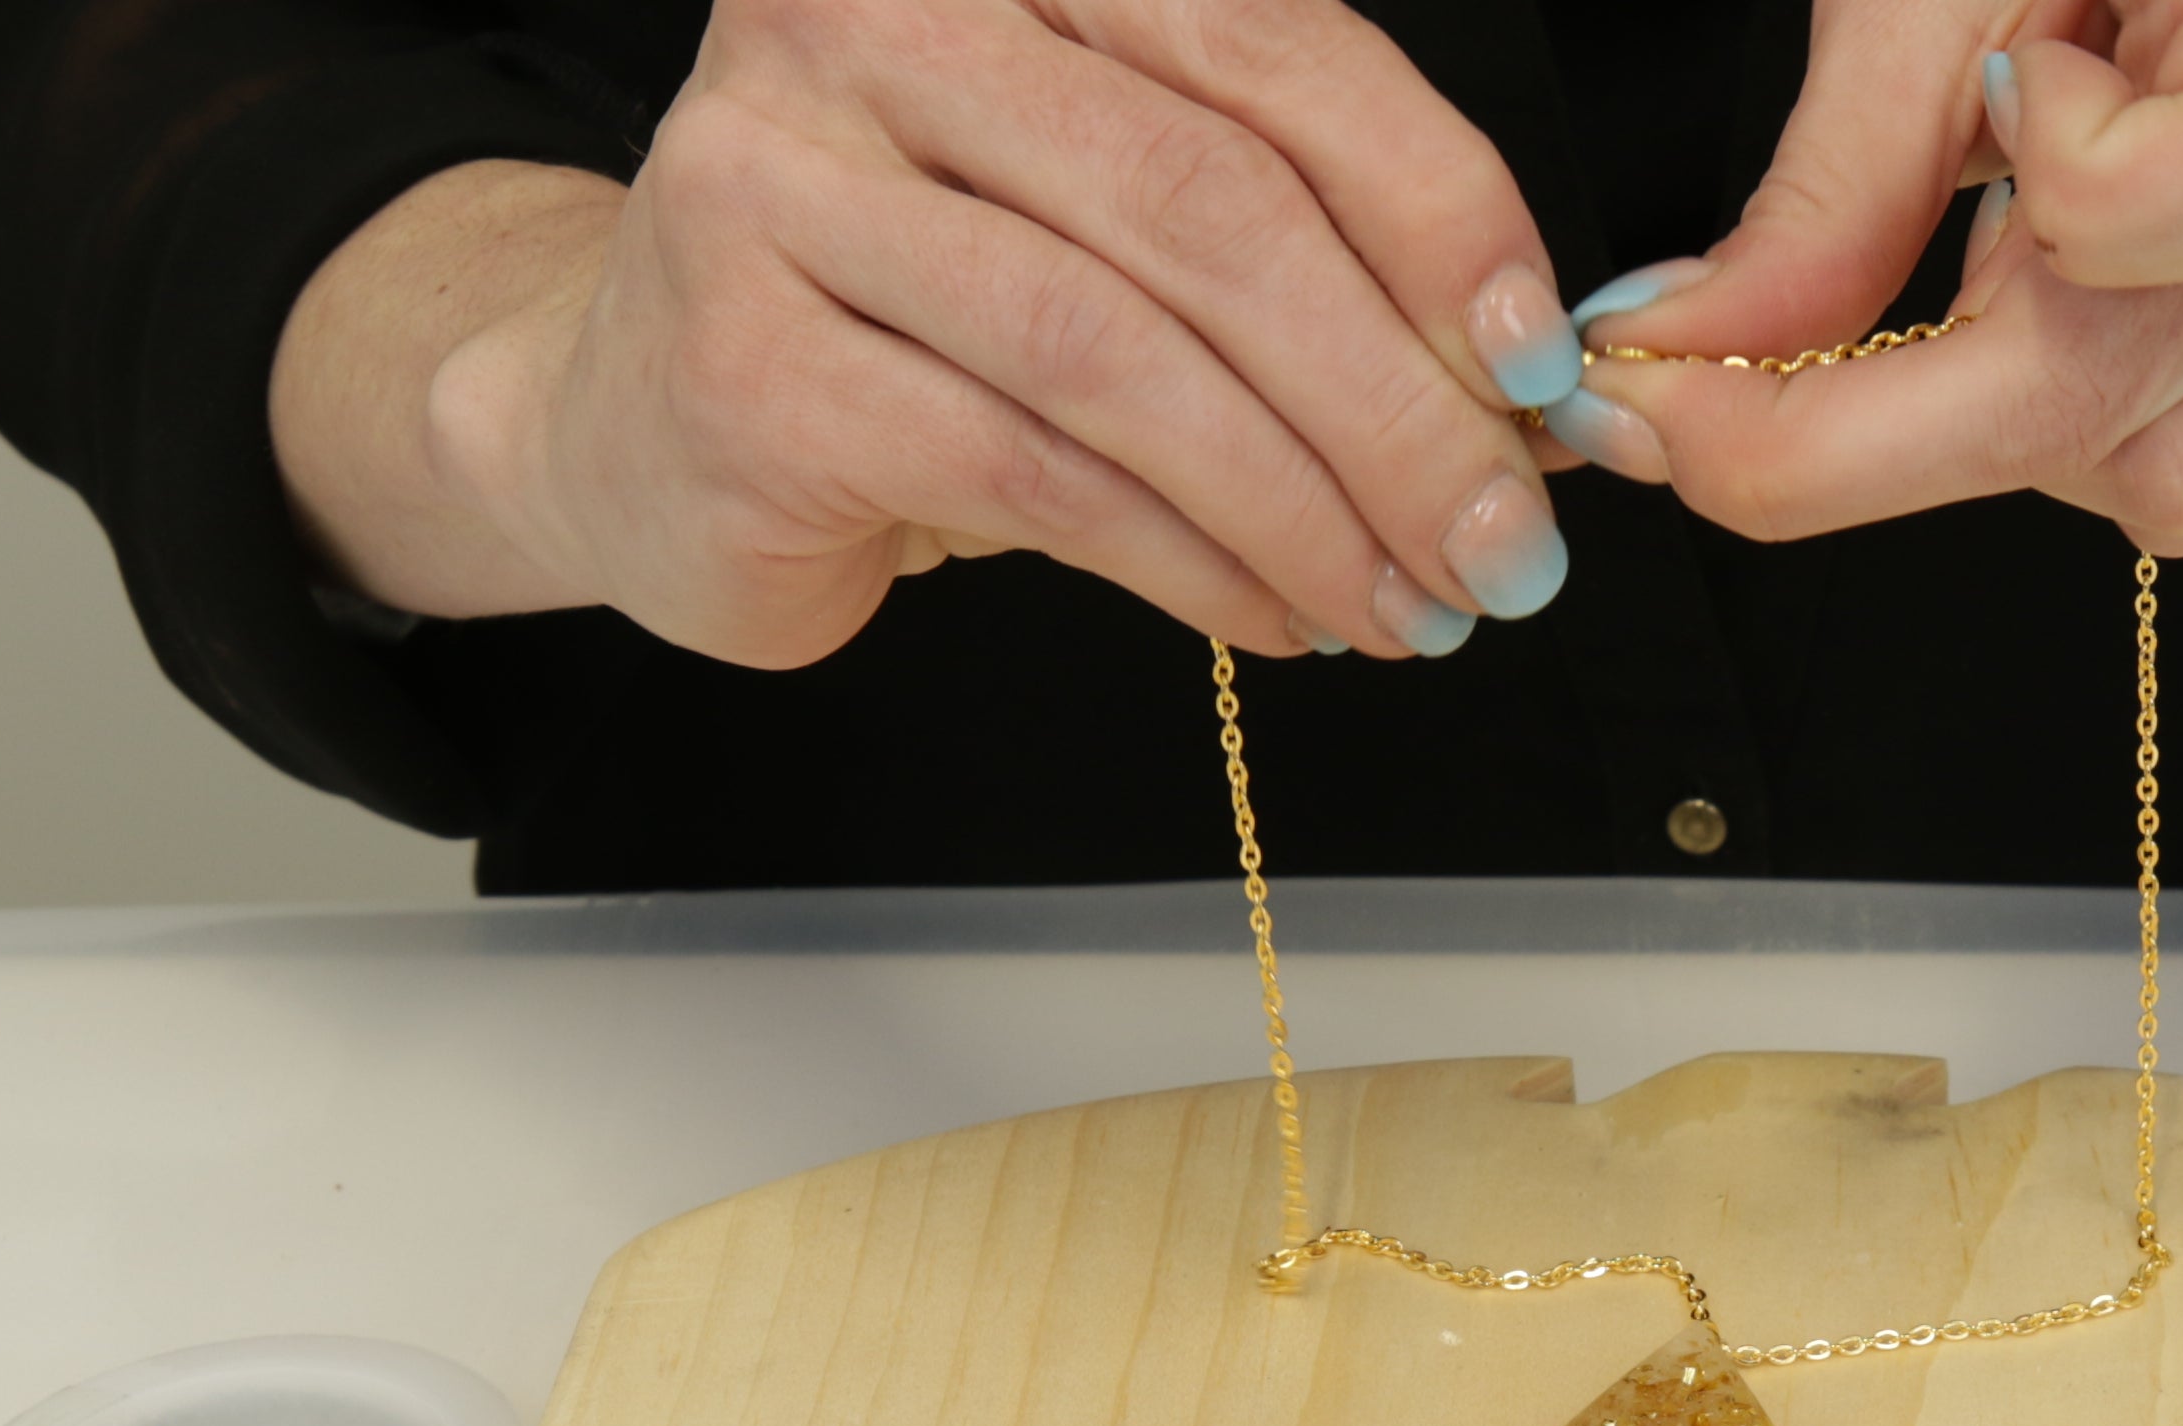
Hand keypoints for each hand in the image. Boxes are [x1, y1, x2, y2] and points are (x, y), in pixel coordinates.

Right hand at [272, 0, 1599, 664]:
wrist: (644, 415)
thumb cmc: (916, 307)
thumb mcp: (1106, 213)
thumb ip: (1283, 234)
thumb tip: (1512, 375)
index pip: (1265, 45)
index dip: (1434, 205)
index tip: (1538, 357)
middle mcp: (870, 19)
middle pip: (1206, 207)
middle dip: (1392, 399)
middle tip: (1501, 536)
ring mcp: (780, 184)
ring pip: (1122, 358)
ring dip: (1304, 505)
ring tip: (1406, 600)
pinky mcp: (749, 366)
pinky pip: (1034, 477)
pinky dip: (1190, 563)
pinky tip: (1274, 609)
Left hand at [1552, 0, 2182, 556]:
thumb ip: (1831, 188)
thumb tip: (1679, 348)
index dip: (2067, 209)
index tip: (1944, 161)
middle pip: (2147, 388)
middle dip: (1891, 423)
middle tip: (1717, 404)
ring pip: (2179, 482)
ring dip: (2026, 428)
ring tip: (2004, 283)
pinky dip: (2106, 442)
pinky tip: (2088, 320)